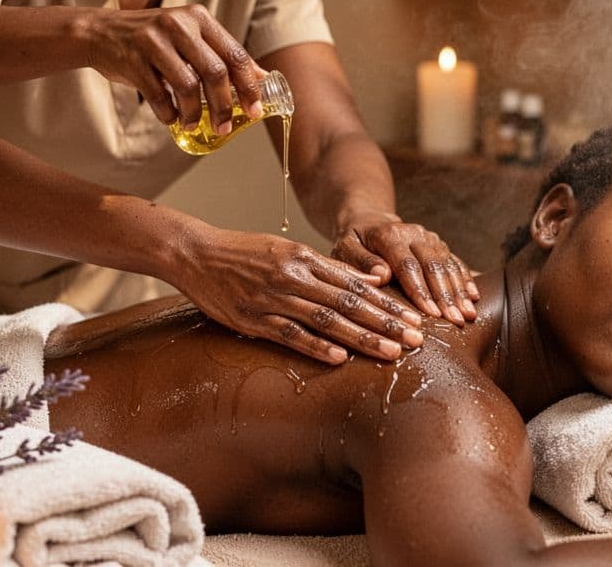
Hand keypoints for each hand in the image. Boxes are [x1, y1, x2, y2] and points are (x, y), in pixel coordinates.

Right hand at [89, 4, 264, 132]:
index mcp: (199, 18)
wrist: (99, 31)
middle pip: (215, 72)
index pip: (234, 54)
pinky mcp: (132, 58)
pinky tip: (171, 118)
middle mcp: (178, 24)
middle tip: (224, 128)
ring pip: (187, 86)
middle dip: (223, 106)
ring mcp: (153, 40)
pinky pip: (158, 95)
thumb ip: (220, 54)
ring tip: (193, 125)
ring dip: (194, 113)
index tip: (255, 111)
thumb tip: (260, 78)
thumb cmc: (153, 40)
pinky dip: (168, 113)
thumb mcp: (189, 37)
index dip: (249, 86)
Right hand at [175, 227, 425, 364]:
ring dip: (361, 338)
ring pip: (326, 320)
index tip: (414, 319)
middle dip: (385, 323)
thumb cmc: (245, 253)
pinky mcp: (253, 319)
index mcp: (305, 258)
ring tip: (390, 353)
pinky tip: (339, 359)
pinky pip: (290, 335)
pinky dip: (316, 347)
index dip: (387, 304)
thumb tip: (373, 278)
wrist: (196, 253)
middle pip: (349, 302)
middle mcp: (294, 276)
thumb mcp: (290, 252)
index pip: (356, 284)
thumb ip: (331, 267)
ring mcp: (273, 299)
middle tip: (415, 340)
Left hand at [332, 214, 478, 325]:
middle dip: (446, 295)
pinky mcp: (438, 244)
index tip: (430, 313)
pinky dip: (466, 279)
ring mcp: (429, 238)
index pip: (408, 265)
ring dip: (460, 291)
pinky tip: (474, 297)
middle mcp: (413, 233)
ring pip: (448, 264)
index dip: (420, 290)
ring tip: (468, 315)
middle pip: (433, 265)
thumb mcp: (344, 250)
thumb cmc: (353, 243)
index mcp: (388, 235)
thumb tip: (382, 275)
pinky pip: (455, 261)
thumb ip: (360, 263)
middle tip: (456, 320)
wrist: (368, 222)